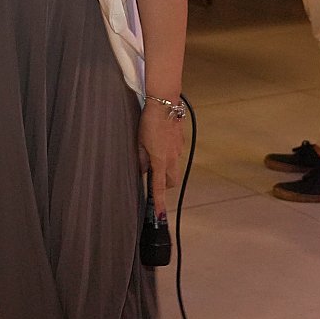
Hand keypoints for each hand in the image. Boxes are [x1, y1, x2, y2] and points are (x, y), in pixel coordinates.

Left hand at [137, 103, 184, 220]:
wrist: (165, 103)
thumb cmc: (149, 122)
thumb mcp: (139, 141)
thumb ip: (141, 158)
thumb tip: (143, 170)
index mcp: (160, 161)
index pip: (159, 187)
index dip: (160, 202)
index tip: (160, 215)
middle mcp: (173, 158)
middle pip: (171, 181)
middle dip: (163, 184)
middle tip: (152, 177)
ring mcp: (178, 150)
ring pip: (174, 167)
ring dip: (165, 168)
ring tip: (153, 154)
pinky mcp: (180, 141)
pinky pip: (175, 154)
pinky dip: (168, 154)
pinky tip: (160, 142)